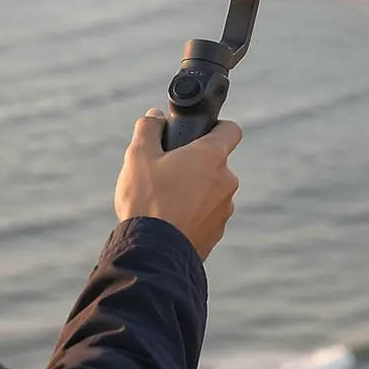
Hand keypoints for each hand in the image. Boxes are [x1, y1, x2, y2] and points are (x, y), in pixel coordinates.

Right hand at [115, 109, 242, 259]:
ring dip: (194, 191)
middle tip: (167, 172)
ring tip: (164, 200)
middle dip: (195, 164)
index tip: (200, 134)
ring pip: (211, 191)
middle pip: (215, 163)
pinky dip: (193, 214)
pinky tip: (170, 220)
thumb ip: (148, 128)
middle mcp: (226, 180)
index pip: (230, 130)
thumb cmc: (147, 199)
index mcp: (211, 156)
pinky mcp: (217, 232)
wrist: (153, 252)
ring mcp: (224, 208)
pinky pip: (206, 214)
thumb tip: (155, 117)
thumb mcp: (138, 155)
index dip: (217, 127)